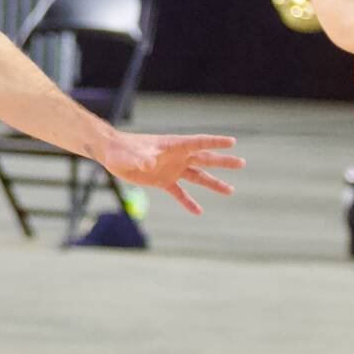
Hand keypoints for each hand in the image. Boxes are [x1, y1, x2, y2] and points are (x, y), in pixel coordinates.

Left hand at [98, 132, 242, 215]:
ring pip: (198, 176)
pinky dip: (188, 202)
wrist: (112, 154)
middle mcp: (177, 157)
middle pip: (205, 159)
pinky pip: (180, 193)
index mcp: (174, 146)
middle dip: (223, 161)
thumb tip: (149, 163)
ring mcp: (172, 169)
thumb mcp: (132, 154)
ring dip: (214, 183)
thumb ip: (141, 158)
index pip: (199, 143)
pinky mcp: (163, 181)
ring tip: (230, 191)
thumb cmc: (122, 149)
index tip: (232, 142)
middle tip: (242, 163)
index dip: (215, 142)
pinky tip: (199, 211)